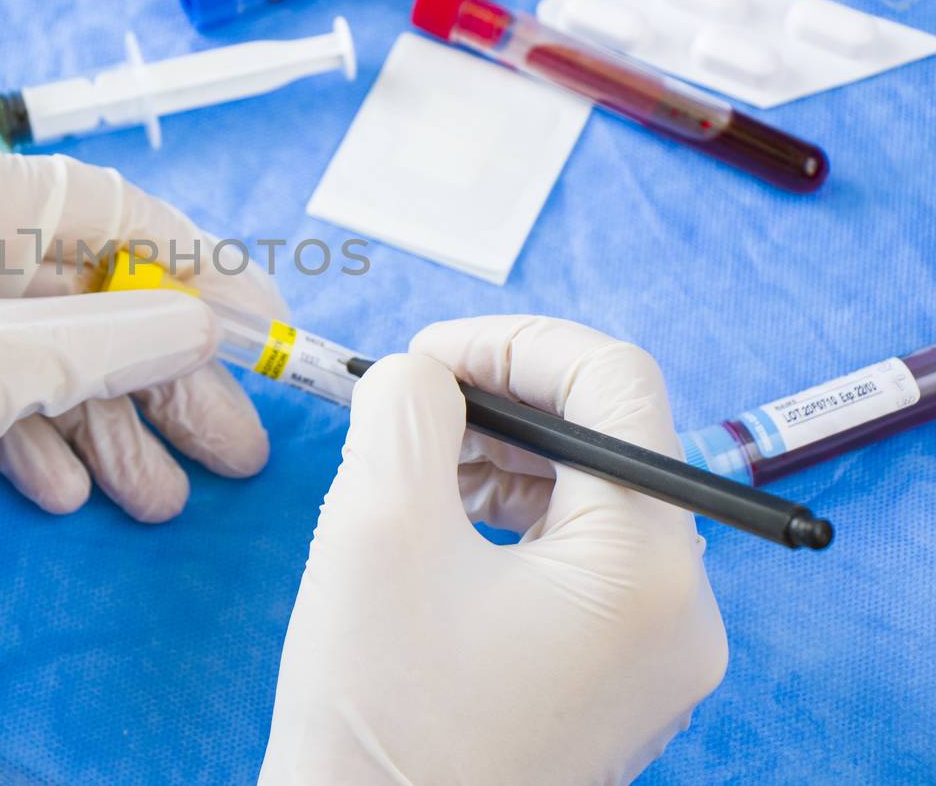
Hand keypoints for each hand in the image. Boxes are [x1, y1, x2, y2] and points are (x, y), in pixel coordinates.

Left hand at [0, 136, 282, 710]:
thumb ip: (103, 342)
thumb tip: (203, 325)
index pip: (103, 206)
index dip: (195, 266)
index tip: (263, 327)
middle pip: (79, 289)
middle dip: (155, 371)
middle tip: (231, 446)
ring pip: (37, 348)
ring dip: (102, 420)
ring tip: (160, 495)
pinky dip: (30, 433)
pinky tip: (66, 489)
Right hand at [260, 316, 727, 785]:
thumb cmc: (378, 712)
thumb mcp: (375, 525)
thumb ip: (405, 409)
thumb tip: (426, 371)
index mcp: (645, 566)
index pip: (614, 382)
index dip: (512, 343)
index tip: (424, 357)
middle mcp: (681, 608)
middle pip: (608, 440)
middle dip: (499, 402)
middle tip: (407, 406)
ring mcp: (655, 652)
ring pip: (591, 498)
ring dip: (501, 457)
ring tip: (411, 472)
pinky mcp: (617, 678)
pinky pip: (579, 560)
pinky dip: (510, 519)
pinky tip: (438, 526)